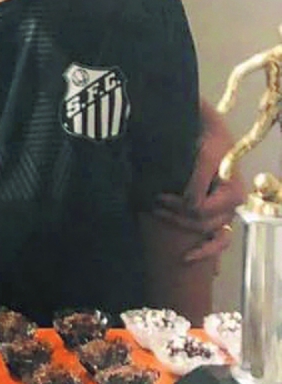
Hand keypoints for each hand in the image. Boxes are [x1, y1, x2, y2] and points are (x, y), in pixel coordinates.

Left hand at [153, 99, 247, 263]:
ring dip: (181, 228)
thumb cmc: (206, 137)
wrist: (206, 125)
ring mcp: (224, 211)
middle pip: (202, 224)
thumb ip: (197, 181)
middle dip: (174, 217)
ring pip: (209, 234)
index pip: (202, 210)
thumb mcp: (203, 155)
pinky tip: (188, 258)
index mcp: (233, 192)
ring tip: (157, 216)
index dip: (178, 206)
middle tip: (151, 203)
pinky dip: (206, 251)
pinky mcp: (216, 212)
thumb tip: (189, 205)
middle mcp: (231, 205)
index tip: (157, 196)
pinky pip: (218, 240)